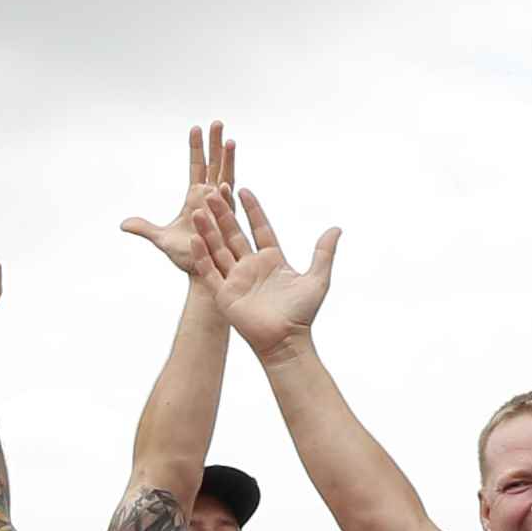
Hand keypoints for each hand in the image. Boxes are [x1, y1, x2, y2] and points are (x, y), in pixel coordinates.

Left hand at [117, 121, 236, 275]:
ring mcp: (220, 208)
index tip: (195, 128)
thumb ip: (144, 228)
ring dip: (228, 161)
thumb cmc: (186, 255)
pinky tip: (226, 183)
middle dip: (215, 144)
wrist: (201, 273)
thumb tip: (124, 224)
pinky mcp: (225, 224)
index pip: (197, 166)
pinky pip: (226, 207)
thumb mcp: (160, 239)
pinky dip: (226, 195)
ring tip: (230, 141)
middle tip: (216, 123)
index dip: (196, 148)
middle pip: (214, 165)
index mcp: (196, 196)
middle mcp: (210, 198)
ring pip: (226, 179)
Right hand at [185, 184, 337, 358]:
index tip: (243, 190)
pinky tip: (195, 239)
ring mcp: (236, 280)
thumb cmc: (303, 314)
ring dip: (208, 230)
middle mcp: (252, 267)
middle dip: (223, 214)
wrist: (286, 340)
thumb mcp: (317, 278)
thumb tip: (336, 228)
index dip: (252, 210)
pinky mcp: (224, 294)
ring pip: (218, 249)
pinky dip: (202, 256)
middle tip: (213, 193)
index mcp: (272, 260)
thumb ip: (323, 252)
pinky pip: (210, 271)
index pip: (260, 228)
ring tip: (199, 211)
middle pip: (234, 234)